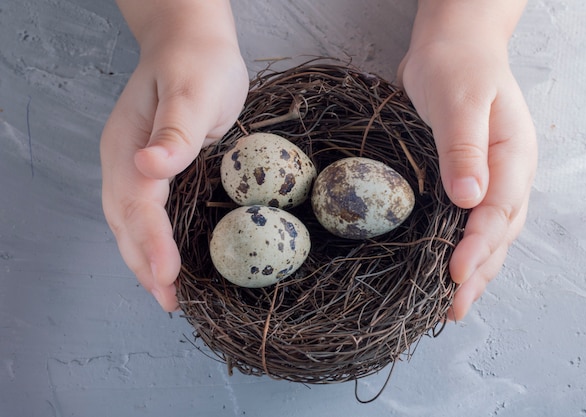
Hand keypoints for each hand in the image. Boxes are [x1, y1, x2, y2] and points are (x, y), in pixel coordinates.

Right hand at [101, 6, 247, 310]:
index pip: (136, 204)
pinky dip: (152, 242)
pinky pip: (146, 213)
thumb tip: (148, 167)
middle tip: (169, 302)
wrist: (190, 42)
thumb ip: (175, 131)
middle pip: (125, 222)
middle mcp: (124, 162)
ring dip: (144, 260)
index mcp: (129, 146)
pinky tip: (167, 259)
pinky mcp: (151, 170)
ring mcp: (133, 167)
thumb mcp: (192, 91)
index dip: (150, 242)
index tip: (167, 276)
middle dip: (144, 265)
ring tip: (165, 294)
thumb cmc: (198, 63)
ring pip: (130, 223)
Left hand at [398, 8, 536, 319]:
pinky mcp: (467, 179)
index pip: (499, 212)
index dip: (478, 247)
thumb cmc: (457, 67)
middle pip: (498, 233)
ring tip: (453, 303)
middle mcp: (507, 174)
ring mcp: (490, 178)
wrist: (452, 47)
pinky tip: (446, 266)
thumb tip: (469, 199)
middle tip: (453, 307)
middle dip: (478, 272)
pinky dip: (462, 247)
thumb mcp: (460, 101)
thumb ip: (464, 148)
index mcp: (513, 156)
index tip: (455, 273)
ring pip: (488, 234)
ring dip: (474, 269)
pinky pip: (470, 221)